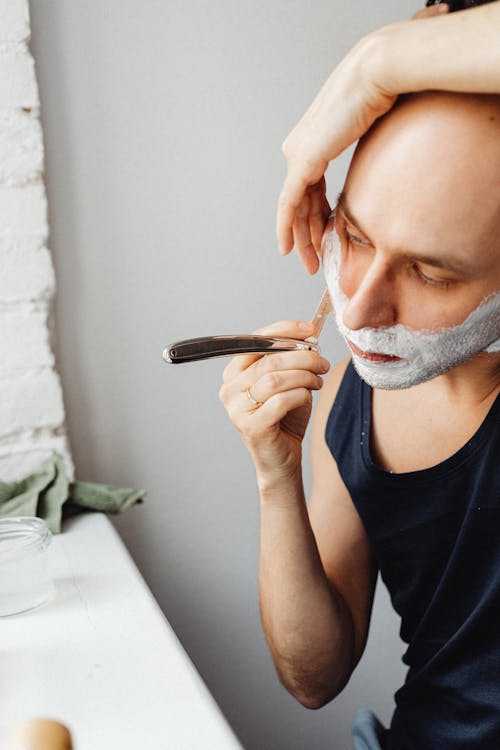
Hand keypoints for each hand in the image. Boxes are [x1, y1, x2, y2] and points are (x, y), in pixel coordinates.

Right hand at [219, 320, 329, 485]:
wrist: (282, 459)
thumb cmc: (284, 419)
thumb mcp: (287, 382)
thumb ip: (290, 359)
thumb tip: (308, 335)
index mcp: (234, 372)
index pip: (256, 340)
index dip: (284, 330)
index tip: (309, 330)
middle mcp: (229, 388)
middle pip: (268, 360)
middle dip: (302, 357)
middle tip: (322, 362)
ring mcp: (236, 409)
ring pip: (274, 379)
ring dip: (303, 376)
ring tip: (317, 381)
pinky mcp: (251, 426)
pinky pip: (280, 401)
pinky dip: (300, 395)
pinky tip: (308, 397)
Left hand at [276, 3, 448, 274]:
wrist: (376, 75)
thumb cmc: (382, 97)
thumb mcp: (368, 136)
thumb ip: (361, 160)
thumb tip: (378, 177)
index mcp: (312, 143)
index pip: (309, 191)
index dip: (316, 218)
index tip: (323, 239)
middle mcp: (299, 150)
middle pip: (300, 204)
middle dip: (306, 236)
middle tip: (312, 262)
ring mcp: (297, 155)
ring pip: (293, 209)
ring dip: (300, 239)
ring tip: (309, 264)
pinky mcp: (301, 161)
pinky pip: (289, 204)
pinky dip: (286, 227)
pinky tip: (287, 247)